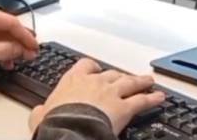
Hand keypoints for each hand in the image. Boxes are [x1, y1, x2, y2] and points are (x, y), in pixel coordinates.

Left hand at [0, 2, 38, 74]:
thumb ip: (3, 49)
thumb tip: (20, 48)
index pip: (12, 22)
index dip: (25, 36)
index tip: (34, 47)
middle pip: (6, 26)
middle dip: (19, 41)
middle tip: (30, 53)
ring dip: (9, 46)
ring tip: (16, 60)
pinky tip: (3, 58)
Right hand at [27, 58, 165, 134]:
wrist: (70, 129)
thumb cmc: (56, 122)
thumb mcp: (40, 116)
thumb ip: (41, 111)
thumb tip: (37, 113)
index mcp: (73, 81)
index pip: (85, 66)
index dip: (93, 68)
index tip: (96, 70)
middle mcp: (95, 82)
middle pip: (111, 73)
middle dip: (120, 75)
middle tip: (126, 77)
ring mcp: (111, 93)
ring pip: (130, 82)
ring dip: (140, 82)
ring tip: (148, 81)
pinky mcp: (124, 107)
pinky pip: (142, 101)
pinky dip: (152, 99)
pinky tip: (159, 98)